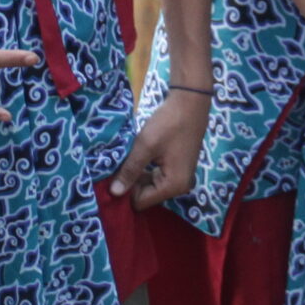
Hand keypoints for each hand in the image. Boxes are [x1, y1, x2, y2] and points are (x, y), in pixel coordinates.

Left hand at [108, 86, 206, 208]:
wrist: (190, 102)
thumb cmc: (169, 123)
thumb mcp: (145, 146)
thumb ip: (130, 170)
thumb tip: (114, 193)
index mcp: (174, 186)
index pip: (141, 202)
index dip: (126, 190)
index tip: (115, 174)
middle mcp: (179, 187)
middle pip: (146, 195)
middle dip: (131, 182)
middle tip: (118, 164)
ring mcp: (180, 177)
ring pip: (149, 184)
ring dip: (138, 173)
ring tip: (127, 157)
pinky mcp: (178, 167)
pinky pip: (157, 175)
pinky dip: (146, 167)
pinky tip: (139, 154)